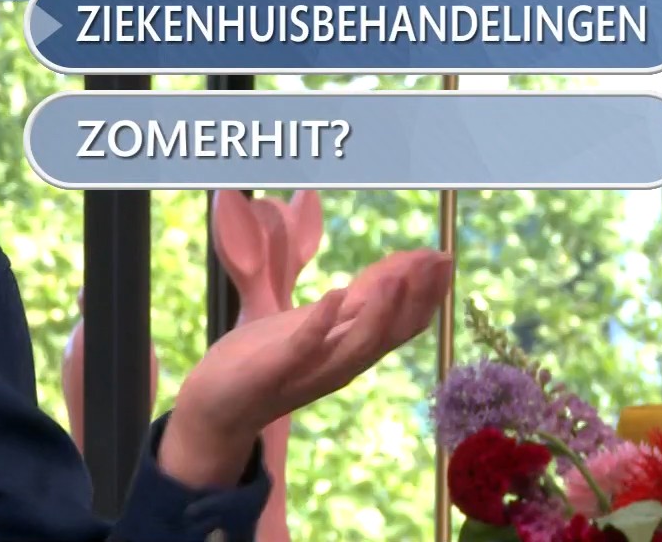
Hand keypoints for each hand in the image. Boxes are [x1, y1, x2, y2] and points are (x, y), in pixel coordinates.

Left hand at [159, 249, 452, 485]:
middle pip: (390, 334)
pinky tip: (335, 294)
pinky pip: (303, 349)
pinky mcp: (273, 371)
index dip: (425, 293)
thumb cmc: (266, 359)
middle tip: (440, 261)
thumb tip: (393, 275)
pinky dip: (321, 324)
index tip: (446, 257)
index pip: (400, 323)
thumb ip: (353, 305)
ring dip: (379, 312)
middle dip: (417, 297)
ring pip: (357, 345)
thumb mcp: (316, 324)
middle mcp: (339, 364)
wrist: (216, 405)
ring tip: (398, 276)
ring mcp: (309, 370)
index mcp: (349, 350)